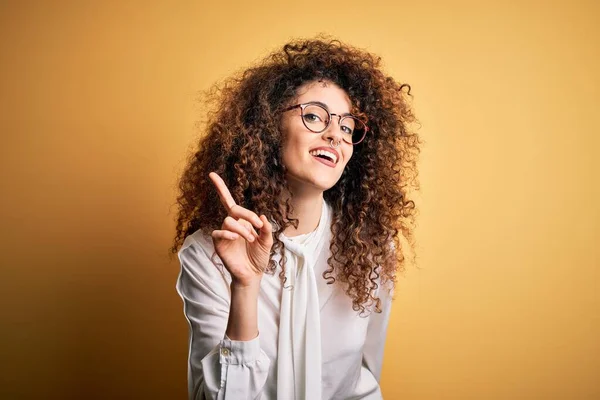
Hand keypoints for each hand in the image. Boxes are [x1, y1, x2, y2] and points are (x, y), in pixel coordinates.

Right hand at [208, 172, 272, 287]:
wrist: (252, 274)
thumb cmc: (259, 257)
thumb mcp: (268, 242)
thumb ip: (266, 229)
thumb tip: (262, 217)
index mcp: (241, 220)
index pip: (229, 201)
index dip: (219, 187)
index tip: (211, 174)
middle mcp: (231, 224)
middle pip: (233, 208)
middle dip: (247, 215)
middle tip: (257, 227)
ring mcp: (224, 234)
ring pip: (228, 221)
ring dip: (243, 229)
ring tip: (251, 239)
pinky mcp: (218, 244)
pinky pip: (218, 233)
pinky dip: (228, 234)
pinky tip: (236, 239)